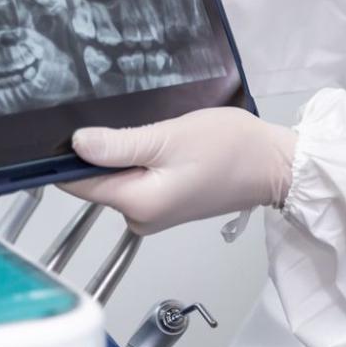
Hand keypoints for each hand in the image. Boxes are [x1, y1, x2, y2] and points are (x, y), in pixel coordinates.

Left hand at [63, 108, 296, 234]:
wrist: (274, 165)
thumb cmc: (231, 149)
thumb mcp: (169, 137)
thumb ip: (119, 145)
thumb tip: (77, 145)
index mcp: (137, 204)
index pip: (77, 183)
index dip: (72, 155)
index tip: (86, 129)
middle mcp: (140, 218)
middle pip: (97, 181)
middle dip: (109, 151)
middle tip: (143, 128)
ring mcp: (153, 215)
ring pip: (119, 179)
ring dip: (131, 155)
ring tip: (162, 136)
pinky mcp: (166, 207)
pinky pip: (138, 182)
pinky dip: (146, 163)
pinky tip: (169, 149)